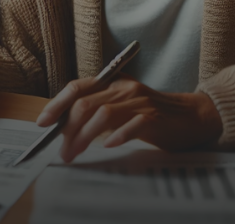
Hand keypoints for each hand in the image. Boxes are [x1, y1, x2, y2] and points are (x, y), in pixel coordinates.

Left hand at [37, 75, 222, 161]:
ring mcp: (139, 101)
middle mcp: (123, 87)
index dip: (57, 104)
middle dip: (68, 130)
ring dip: (85, 137)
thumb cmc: (152, 114)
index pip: (77, 87)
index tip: (43, 123)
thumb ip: (97, 110)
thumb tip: (64, 127)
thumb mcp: (121, 106)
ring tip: (76, 153)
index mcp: (112, 82)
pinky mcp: (154, 116)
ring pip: (102, 115)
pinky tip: (108, 146)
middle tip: (63, 151)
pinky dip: (117, 136)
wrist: (192, 116)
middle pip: (85, 104)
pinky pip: (131, 125)